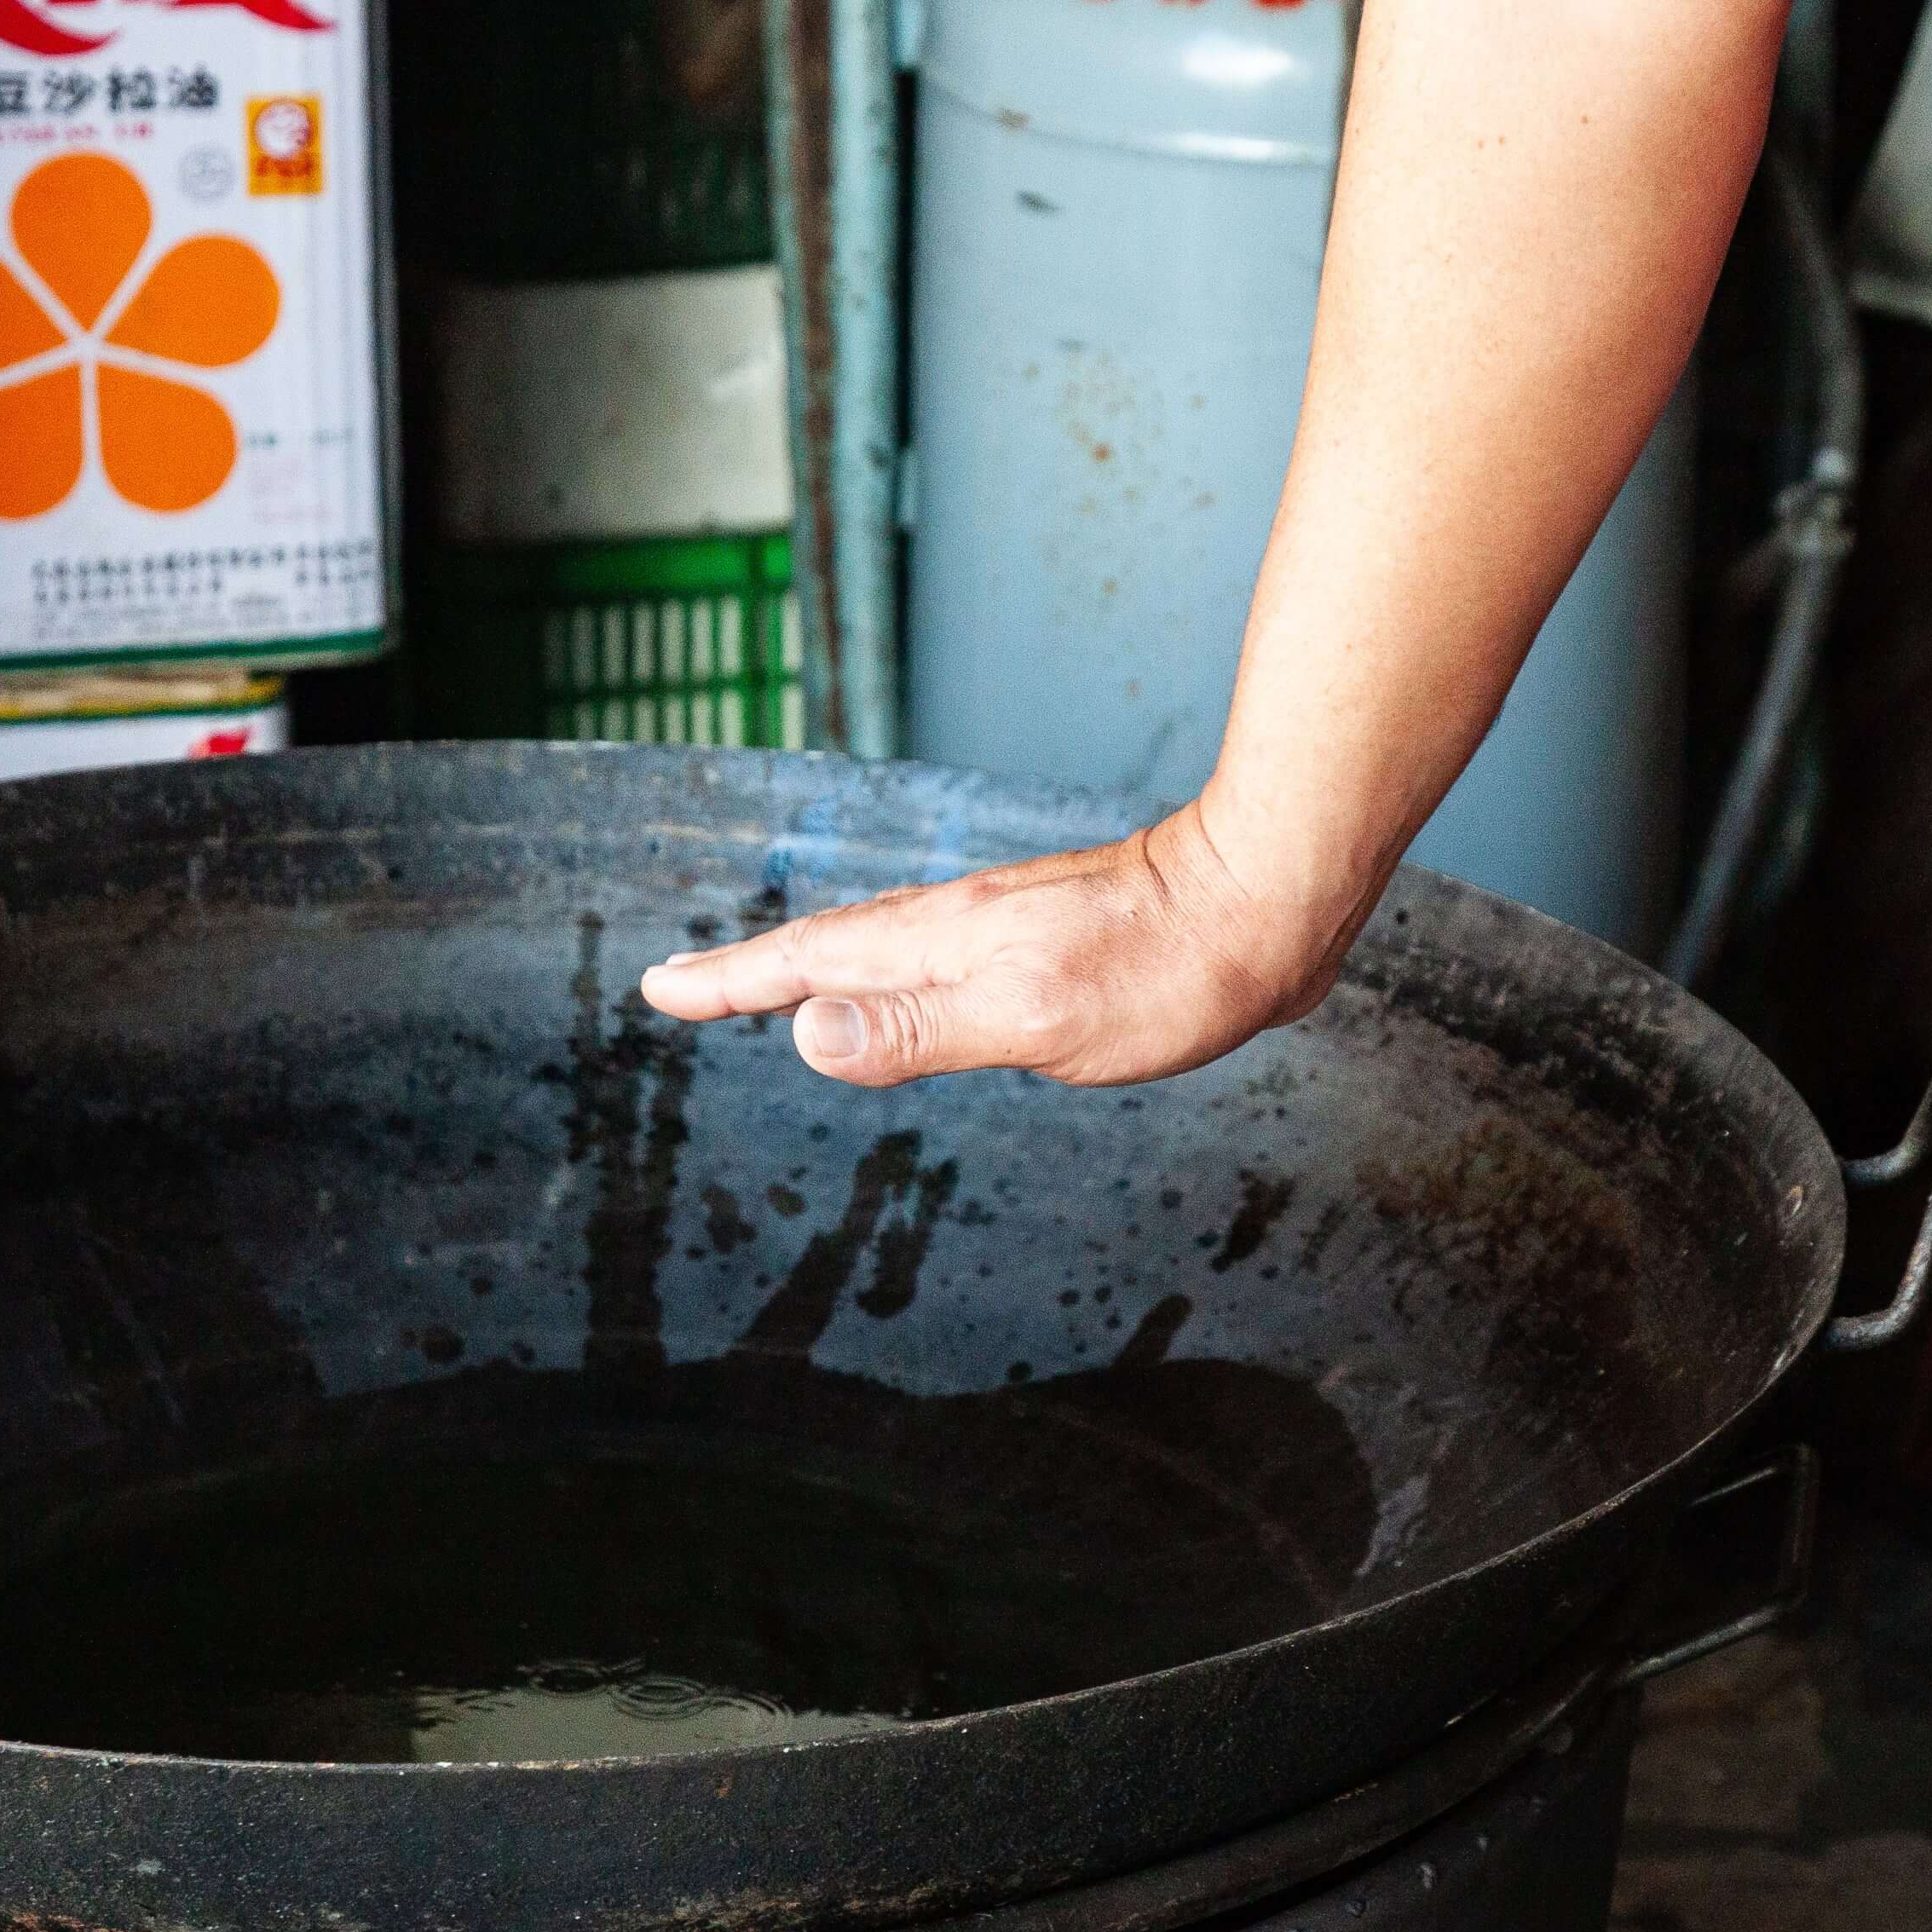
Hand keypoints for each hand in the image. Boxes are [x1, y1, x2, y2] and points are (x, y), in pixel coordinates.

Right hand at [635, 803, 1359, 1088]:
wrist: (1270, 898)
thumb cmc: (1166, 971)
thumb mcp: (1037, 1019)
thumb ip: (920, 1029)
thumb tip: (804, 1033)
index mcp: (942, 943)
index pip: (810, 962)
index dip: (733, 983)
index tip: (660, 990)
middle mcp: (960, 922)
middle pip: (830, 944)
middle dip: (751, 971)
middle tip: (684, 988)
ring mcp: (1004, 923)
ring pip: (881, 941)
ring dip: (815, 964)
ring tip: (771, 985)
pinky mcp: (1048, 933)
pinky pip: (934, 950)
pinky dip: (888, 965)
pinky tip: (912, 982)